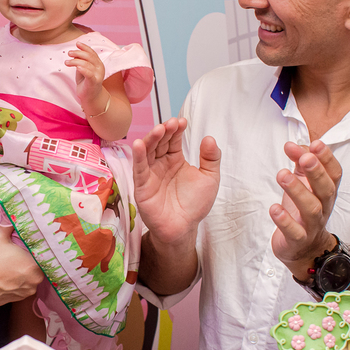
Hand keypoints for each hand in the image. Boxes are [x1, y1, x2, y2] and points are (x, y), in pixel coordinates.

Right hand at [0, 226, 42, 307]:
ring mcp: (29, 290)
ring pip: (33, 275)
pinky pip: (26, 284)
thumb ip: (9, 225)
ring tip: (13, 263)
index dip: (38, 246)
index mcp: (34, 264)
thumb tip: (14, 217)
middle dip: (31, 257)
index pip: (44, 252)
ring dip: (26, 269)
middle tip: (21, 251)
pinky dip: (21, 279)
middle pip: (39, 264)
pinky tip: (10, 274)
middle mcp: (36, 279)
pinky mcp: (21, 298)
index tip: (33, 242)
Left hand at [67, 42, 107, 113]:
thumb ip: (81, 61)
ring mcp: (98, 75)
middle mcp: (100, 68)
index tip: (77, 43)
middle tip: (69, 53)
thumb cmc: (86, 82)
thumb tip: (75, 53)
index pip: (92, 52)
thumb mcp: (83, 69)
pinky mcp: (94, 82)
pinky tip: (77, 67)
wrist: (90, 97)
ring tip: (66, 62)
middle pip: (89, 56)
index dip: (85, 47)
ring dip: (75, 61)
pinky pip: (89, 74)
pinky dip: (83, 69)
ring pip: (86, 64)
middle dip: (78, 53)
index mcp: (98, 63)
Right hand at [132, 118, 220, 246]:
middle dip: (164, 131)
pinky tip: (139, 144)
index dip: (177, 130)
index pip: (173, 140)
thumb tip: (209, 138)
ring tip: (159, 129)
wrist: (184, 228)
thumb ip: (211, 158)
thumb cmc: (195, 205)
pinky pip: (139, 169)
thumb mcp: (210, 179)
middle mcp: (160, 164)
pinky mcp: (141, 186)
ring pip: (147, 152)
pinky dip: (138, 156)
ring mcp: (149, 174)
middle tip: (171, 124)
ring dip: (151, 139)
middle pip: (159, 143)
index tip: (182, 122)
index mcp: (174, 160)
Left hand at [270, 140, 342, 277]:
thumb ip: (299, 162)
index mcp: (326, 191)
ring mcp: (312, 225)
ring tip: (282, 175)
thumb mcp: (303, 183)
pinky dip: (284, 221)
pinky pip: (294, 231)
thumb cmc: (302, 209)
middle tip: (304, 158)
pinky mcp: (297, 240)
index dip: (327, 159)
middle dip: (316, 172)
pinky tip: (274, 208)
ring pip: (311, 208)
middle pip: (325, 189)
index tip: (316, 144)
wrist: (304, 248)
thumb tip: (292, 145)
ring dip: (297, 191)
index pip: (334, 173)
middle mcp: (323, 207)